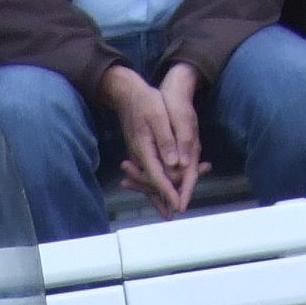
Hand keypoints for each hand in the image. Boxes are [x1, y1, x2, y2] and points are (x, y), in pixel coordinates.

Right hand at [102, 65, 200, 216]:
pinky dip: (155, 183)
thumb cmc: (145, 101)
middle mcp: (139, 156)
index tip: (178, 205)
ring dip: (160, 194)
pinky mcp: (139, 153)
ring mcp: (137, 155)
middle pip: (153, 183)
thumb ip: (166, 140)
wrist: (127, 94)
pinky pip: (147, 173)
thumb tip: (174, 164)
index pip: (158, 177)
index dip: (169, 192)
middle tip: (179, 210)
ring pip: (149, 180)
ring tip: (169, 209)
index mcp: (144, 149)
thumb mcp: (158, 116)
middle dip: (166, 197)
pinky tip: (163, 188)